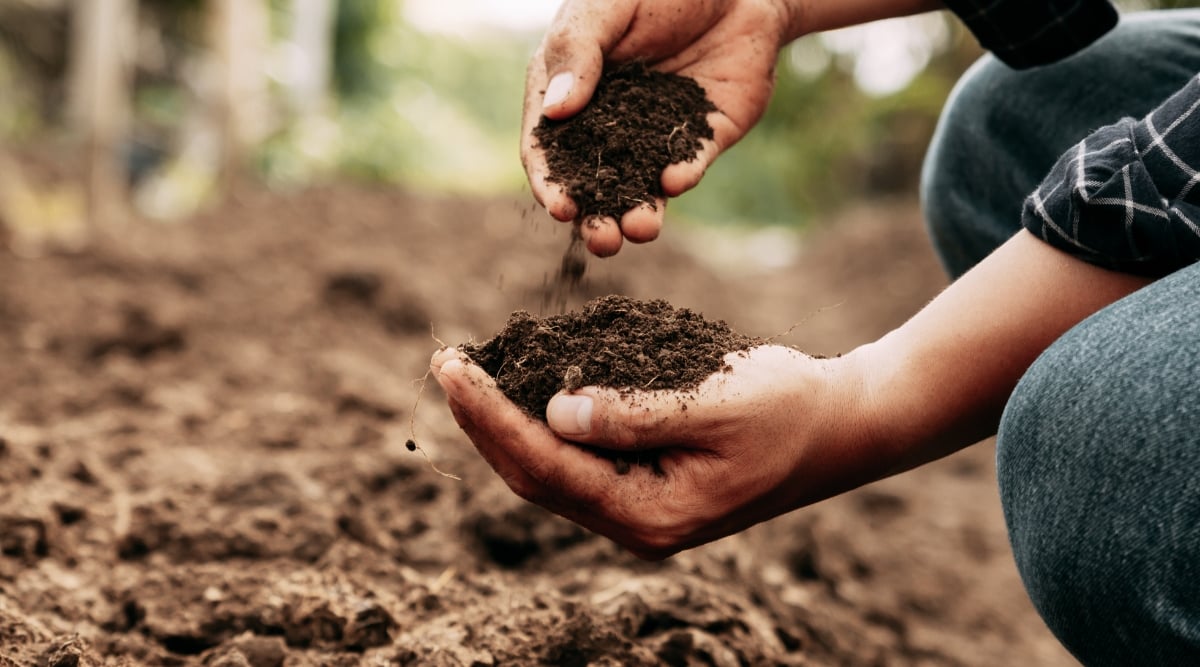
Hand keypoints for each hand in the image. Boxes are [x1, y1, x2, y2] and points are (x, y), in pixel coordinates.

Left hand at [431, 344, 876, 558]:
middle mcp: (636, 523)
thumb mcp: (715, 403)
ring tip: (467, 373)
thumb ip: (633, 413)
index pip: (547, 467)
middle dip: (484, 420)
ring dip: (504, 423)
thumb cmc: (789, 408)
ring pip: (548, 471)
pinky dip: (541, 422)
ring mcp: (639, 508)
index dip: (492, 416)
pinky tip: (521, 387)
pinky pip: (576, 458)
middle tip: (445, 362)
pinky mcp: (645, 484)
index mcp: (652, 516)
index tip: (454, 367)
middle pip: (534, 477)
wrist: (841, 426)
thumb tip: (553, 412)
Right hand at [522, 0, 793, 256]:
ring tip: (640, 229)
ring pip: (640, 187)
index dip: (550, 183)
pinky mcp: (701, 136)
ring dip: (638, 214)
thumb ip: (578, 54)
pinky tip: (675, 180)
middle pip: (593, 184)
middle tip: (603, 241)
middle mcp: (608, 122)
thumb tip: (555, 112)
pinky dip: (681, 176)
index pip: (548, 148)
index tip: (560, 208)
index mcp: (570, 91)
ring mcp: (654, 134)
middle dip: (596, 218)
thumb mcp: (606, 8)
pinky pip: (689, 163)